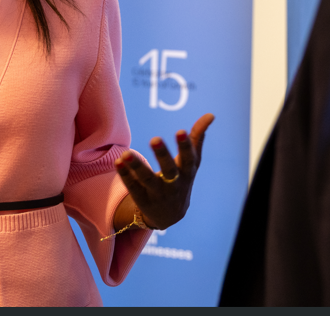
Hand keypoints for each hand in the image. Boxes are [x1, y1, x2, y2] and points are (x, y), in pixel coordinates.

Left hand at [114, 113, 213, 229]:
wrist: (171, 215)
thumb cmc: (182, 179)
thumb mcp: (192, 162)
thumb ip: (197, 138)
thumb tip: (210, 115)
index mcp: (187, 172)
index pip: (188, 159)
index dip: (186, 146)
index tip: (181, 131)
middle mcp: (174, 184)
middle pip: (169, 170)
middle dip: (162, 155)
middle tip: (154, 138)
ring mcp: (158, 194)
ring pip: (147, 180)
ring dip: (137, 166)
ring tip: (125, 153)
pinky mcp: (143, 200)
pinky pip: (133, 187)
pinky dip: (125, 175)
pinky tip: (118, 162)